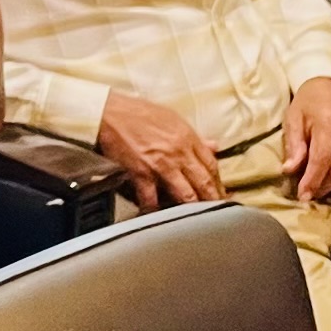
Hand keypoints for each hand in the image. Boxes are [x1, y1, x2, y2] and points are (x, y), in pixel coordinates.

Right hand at [94, 90, 224, 208]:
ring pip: (185, 195)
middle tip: (216, 210)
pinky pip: (152, 199)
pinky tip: (156, 214)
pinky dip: (155, 209)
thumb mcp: (172, 119)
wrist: (110, 113)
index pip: (212, 165)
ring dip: (191, 208)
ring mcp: (160, 165)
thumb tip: (213, 146)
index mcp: (187, 138)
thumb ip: (194, 136)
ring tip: (194, 217)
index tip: (221, 192)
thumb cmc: (138, 113)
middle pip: (204, 183)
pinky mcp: (141, 174)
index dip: (218, 182)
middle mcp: (178, 153)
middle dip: (213, 199)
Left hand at [287, 77, 330, 205]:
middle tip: (307, 195)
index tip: (303, 195)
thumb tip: (290, 170)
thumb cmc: (308, 103)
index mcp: (330, 123)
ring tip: (317, 188)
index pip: (323, 159)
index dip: (312, 180)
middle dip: (323, 187)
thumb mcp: (293, 118)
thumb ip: (294, 144)